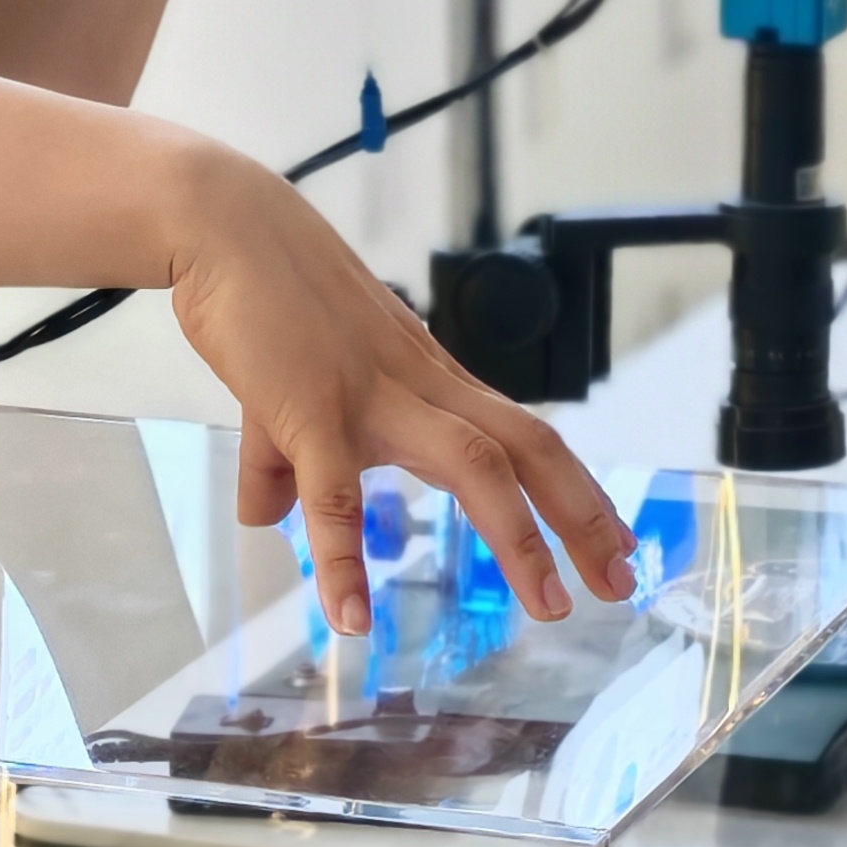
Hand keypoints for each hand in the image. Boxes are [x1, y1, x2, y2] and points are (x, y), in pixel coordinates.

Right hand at [163, 150, 636, 640]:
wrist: (225, 226)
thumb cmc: (268, 299)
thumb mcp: (291, 390)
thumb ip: (285, 460)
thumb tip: (266, 515)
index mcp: (429, 380)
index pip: (525, 437)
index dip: (577, 491)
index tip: (617, 544)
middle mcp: (420, 386)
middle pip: (528, 449)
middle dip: (583, 516)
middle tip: (621, 583)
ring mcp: (371, 396)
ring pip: (474, 464)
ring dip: (519, 536)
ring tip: (549, 605)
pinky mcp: (310, 408)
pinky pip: (335, 496)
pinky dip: (346, 560)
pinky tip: (350, 619)